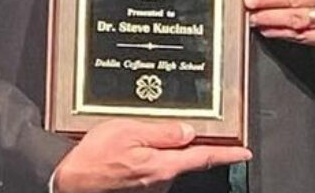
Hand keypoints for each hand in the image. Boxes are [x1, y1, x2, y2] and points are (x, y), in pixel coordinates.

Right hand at [51, 119, 251, 192]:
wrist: (69, 183)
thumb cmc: (94, 158)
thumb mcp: (128, 131)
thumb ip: (162, 131)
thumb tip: (188, 131)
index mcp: (162, 164)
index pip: (204, 157)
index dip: (227, 154)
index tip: (245, 152)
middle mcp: (161, 180)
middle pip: (184, 158)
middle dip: (180, 143)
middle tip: (160, 128)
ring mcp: (150, 187)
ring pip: (166, 162)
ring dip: (158, 150)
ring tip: (131, 139)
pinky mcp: (139, 189)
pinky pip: (151, 169)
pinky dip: (145, 157)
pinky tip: (125, 151)